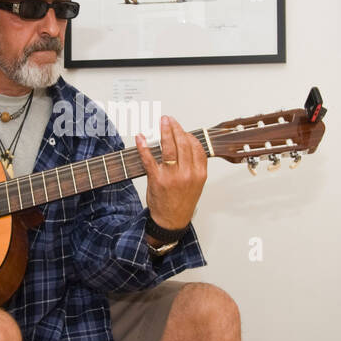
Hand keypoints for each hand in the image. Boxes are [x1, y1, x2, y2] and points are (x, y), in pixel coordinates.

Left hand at [135, 116, 206, 233]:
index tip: (182, 130)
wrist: (172, 221)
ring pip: (169, 148)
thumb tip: (187, 144)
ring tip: (162, 121)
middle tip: (169, 119)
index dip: (188, 135)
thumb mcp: (196, 184)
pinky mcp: (157, 180)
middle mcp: (187, 174)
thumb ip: (194, 165)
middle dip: (176, 128)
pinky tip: (141, 138)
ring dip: (165, 131)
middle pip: (183, 144)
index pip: (196, 147)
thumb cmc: (182, 202)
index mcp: (199, 174)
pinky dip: (144, 147)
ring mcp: (172, 177)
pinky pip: (149, 159)